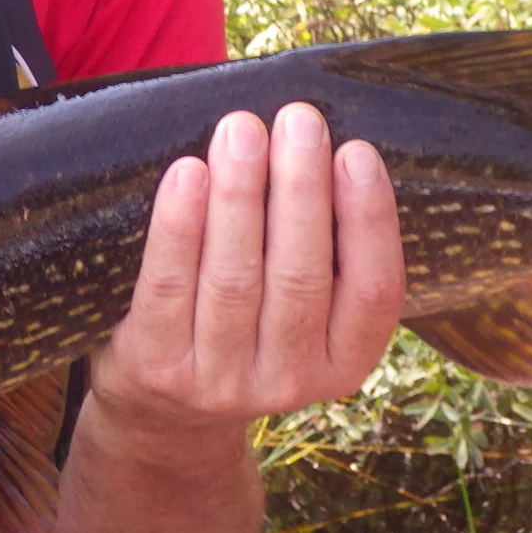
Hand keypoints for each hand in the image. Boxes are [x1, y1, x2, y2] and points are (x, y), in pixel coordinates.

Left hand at [88, 103, 404, 443]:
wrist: (164, 412)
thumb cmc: (245, 327)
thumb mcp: (303, 315)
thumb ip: (321, 250)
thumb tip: (320, 144)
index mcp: (344, 363)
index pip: (374, 293)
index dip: (369, 221)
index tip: (356, 152)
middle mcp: (289, 380)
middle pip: (300, 275)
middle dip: (300, 189)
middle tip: (298, 119)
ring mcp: (220, 379)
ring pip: (235, 277)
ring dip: (240, 195)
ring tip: (242, 130)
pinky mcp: (158, 365)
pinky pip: (169, 285)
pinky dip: (179, 225)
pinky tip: (187, 173)